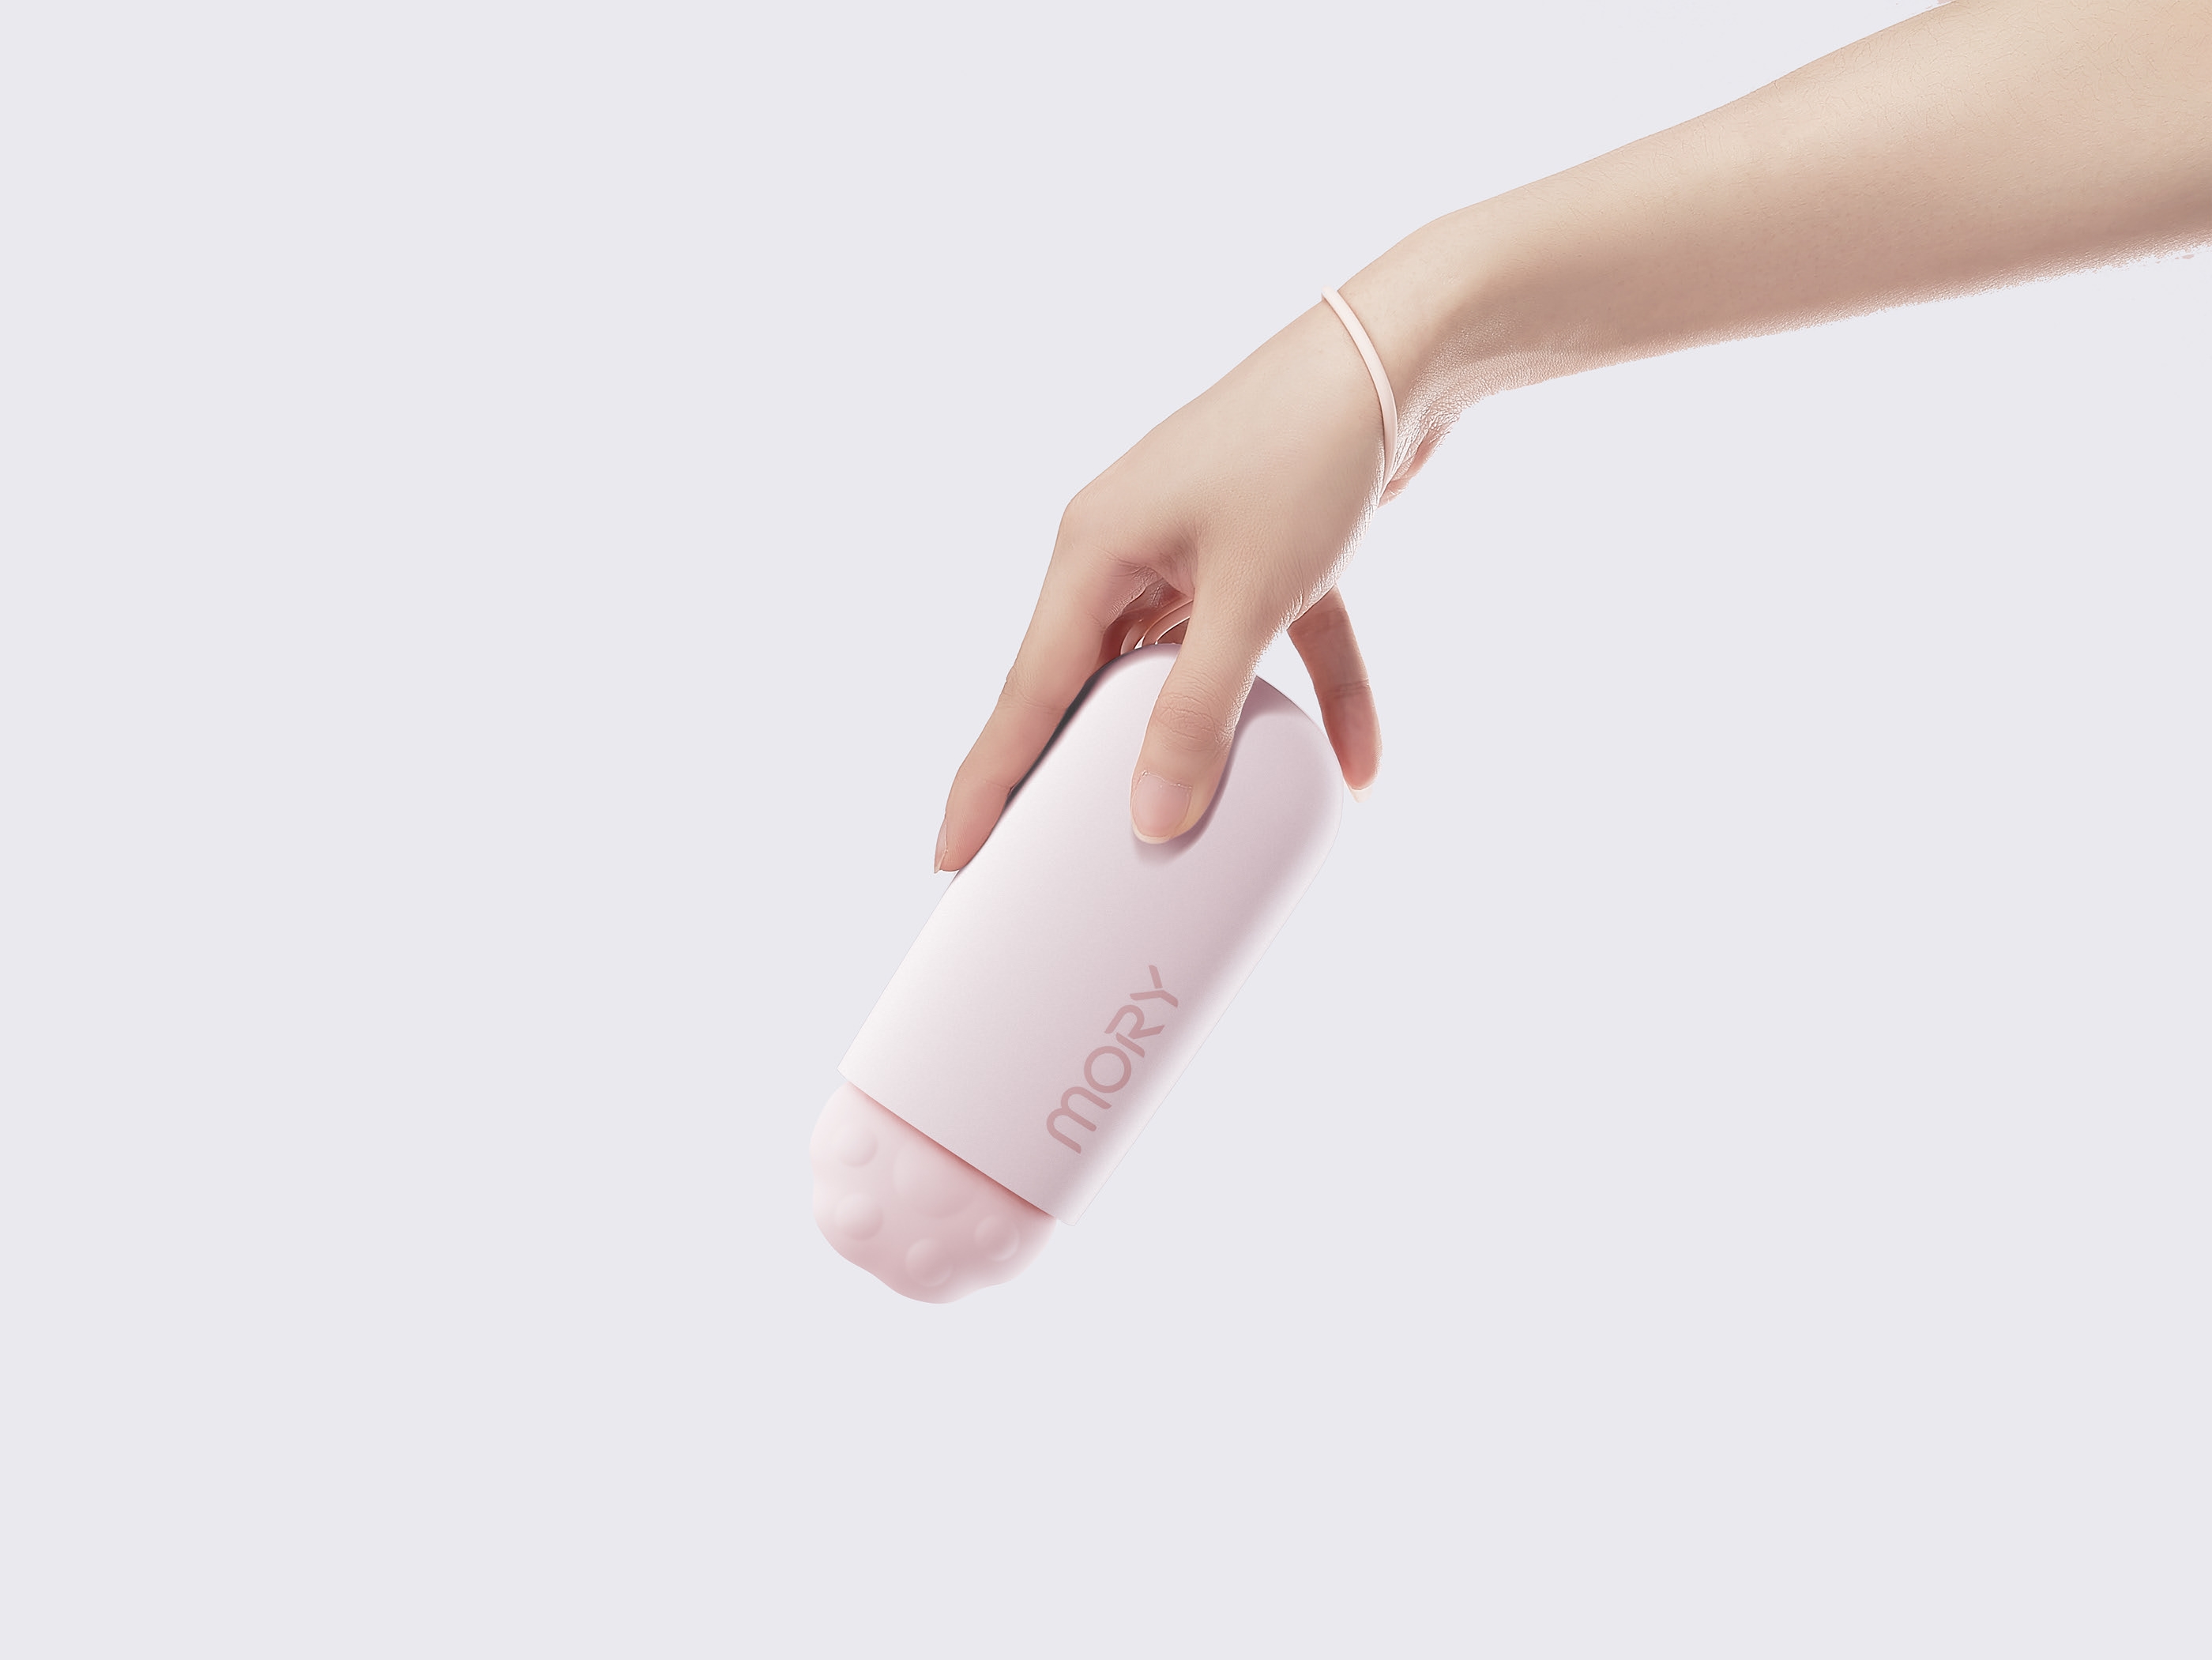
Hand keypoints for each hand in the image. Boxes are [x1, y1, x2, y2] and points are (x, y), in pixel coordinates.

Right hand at [936, 299, 1428, 869]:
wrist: (1402, 351)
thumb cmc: (1308, 454)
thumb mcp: (1252, 598)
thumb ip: (1199, 712)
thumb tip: (1151, 816)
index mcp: (1093, 553)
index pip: (1027, 693)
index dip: (988, 781)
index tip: (951, 858)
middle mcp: (1127, 549)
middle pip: (1088, 685)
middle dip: (1077, 770)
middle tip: (1045, 859)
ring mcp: (1192, 547)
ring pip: (1176, 668)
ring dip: (1195, 738)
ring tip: (1169, 825)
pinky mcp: (1258, 549)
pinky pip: (1270, 642)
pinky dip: (1312, 693)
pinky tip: (1356, 760)